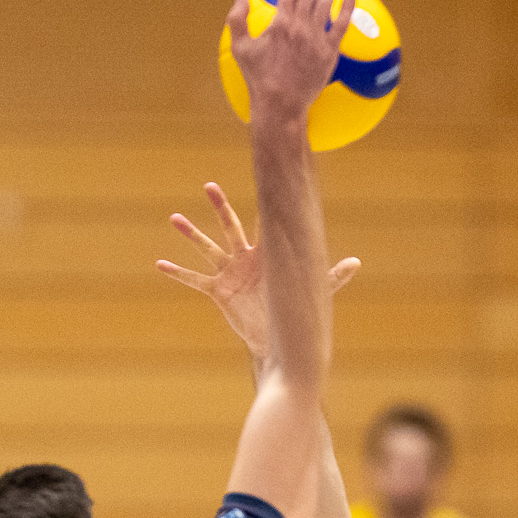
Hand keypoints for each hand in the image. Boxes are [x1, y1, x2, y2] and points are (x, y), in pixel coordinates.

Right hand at [158, 181, 359, 360]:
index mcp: (266, 253)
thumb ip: (332, 275)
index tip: (257, 181)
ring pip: (207, 247)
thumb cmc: (293, 310)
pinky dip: (178, 273)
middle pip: (229, 226)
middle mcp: (245, 258)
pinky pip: (194, 280)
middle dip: (219, 206)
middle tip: (208, 185)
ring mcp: (229, 273)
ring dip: (191, 234)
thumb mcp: (312, 291)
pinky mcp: (218, 291)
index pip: (262, 222)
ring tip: (174, 218)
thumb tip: (357, 262)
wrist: (276, 336)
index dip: (260, 203)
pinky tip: (160, 265)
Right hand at [227, 0, 354, 127]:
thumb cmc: (258, 79)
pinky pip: (341, 25)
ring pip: (327, 1)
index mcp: (279, 22)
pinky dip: (347, 7)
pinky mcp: (329, 52)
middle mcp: (299, 26)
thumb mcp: (240, 49)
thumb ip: (237, 19)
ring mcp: (316, 38)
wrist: (280, 106)